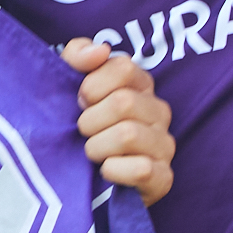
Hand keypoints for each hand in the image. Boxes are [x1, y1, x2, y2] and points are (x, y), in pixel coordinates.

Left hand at [62, 38, 175, 203]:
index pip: (123, 68)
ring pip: (128, 135)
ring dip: (97, 147)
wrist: (80, 182)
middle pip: (124, 102)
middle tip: (82, 133)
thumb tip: (100, 50)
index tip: (80, 102)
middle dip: (90, 120)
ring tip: (91, 153)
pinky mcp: (163, 178)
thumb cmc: (77, 127)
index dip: (92, 86)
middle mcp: (159, 112)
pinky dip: (114, 171)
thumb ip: (78, 56)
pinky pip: (142, 169)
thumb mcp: (67, 86)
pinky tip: (105, 172)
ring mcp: (165, 145)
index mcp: (141, 85)